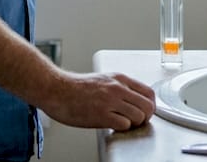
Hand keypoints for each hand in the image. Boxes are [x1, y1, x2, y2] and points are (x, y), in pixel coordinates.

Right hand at [38, 71, 155, 130]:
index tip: (144, 112)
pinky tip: (112, 125)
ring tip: (122, 123)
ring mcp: (110, 101)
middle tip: (135, 121)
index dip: (150, 106)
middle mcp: (117, 88)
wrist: (56, 90)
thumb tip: (134, 100)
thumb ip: (120, 88)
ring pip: (139, 116)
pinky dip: (121, 128)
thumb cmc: (76, 87)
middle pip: (148, 106)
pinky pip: (124, 124)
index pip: (149, 93)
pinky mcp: (101, 115)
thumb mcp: (103, 80)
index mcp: (119, 79)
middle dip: (145, 117)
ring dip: (134, 124)